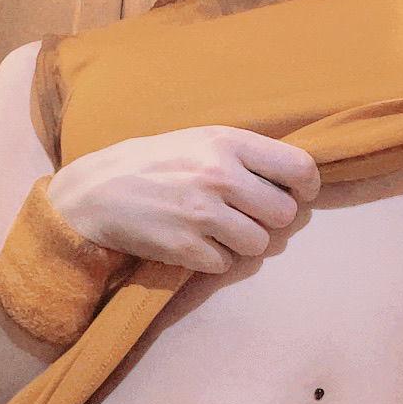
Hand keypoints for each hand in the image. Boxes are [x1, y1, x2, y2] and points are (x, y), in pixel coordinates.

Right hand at [46, 125, 320, 272]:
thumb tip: (296, 178)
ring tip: (219, 229)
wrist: (97, 192)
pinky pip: (226, 264)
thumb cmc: (155, 162)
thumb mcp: (200, 139)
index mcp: (227, 143)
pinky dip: (215, 258)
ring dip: (244, 242)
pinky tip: (195, 241)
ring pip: (259, 243)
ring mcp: (202, 214)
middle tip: (247, 214)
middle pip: (284, 214)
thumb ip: (245, 154)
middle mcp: (219, 176)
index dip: (306, 187)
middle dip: (270, 219)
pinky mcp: (185, 247)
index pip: (299, 168)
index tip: (297, 194)